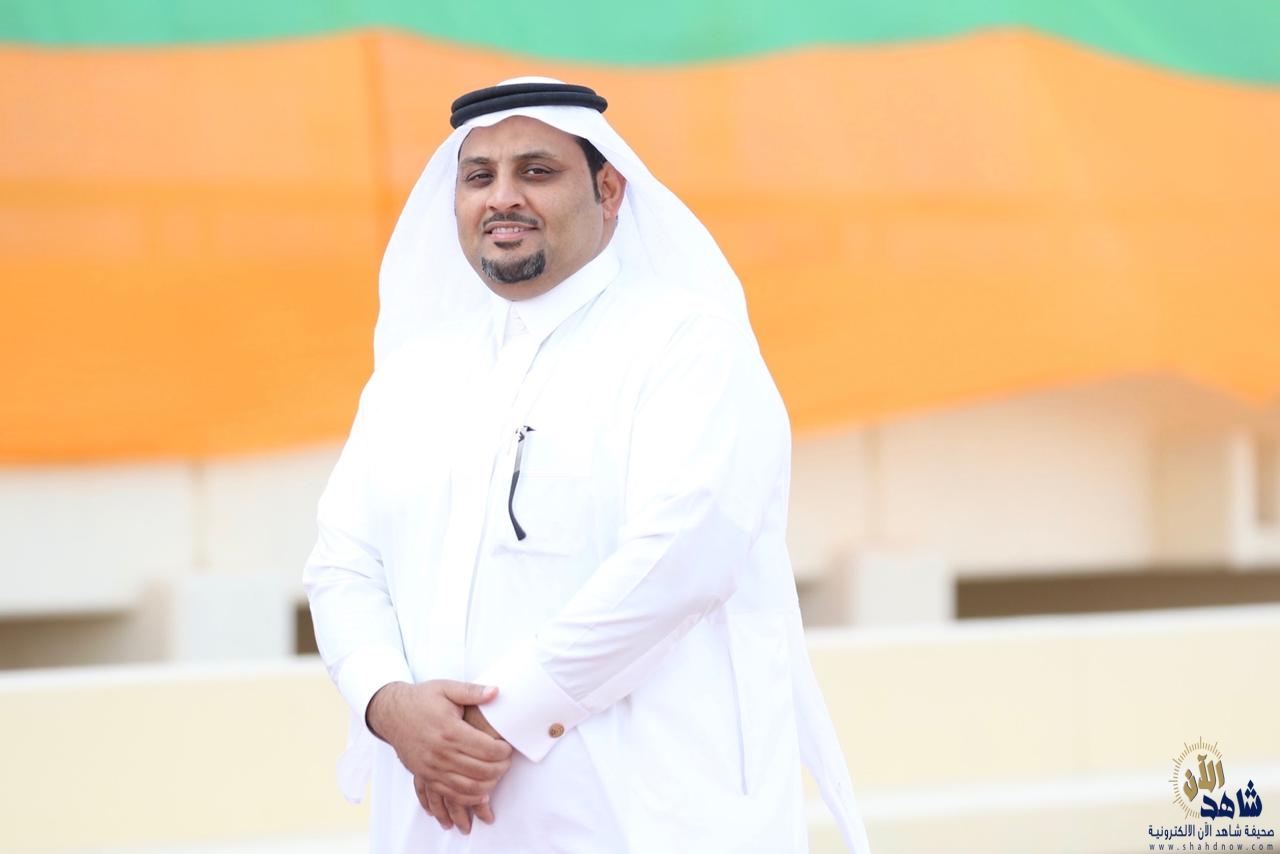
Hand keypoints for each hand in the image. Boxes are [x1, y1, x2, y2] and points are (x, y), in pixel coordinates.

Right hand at [367, 680, 511, 830]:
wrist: (391, 714)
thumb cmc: (422, 700)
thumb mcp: (446, 688)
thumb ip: (472, 691)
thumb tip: (496, 691)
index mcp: (449, 730)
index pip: (487, 749)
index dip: (503, 751)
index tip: (508, 748)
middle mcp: (440, 752)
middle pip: (481, 770)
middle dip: (500, 769)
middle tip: (506, 763)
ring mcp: (431, 767)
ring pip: (467, 787)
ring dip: (488, 786)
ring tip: (497, 776)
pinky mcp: (425, 776)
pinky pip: (450, 794)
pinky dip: (468, 798)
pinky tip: (480, 792)